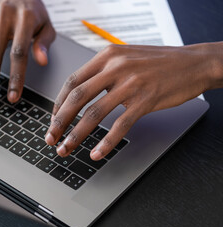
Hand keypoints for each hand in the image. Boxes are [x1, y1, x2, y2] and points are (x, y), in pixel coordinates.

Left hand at [45, 43, 221, 160]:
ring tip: (66, 149)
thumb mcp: (125, 57)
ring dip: (76, 135)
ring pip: (94, 114)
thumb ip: (102, 71)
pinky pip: (120, 125)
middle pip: (77, 98)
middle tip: (50, 138)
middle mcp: (115, 67)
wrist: (193, 63)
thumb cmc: (158, 62)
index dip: (58, 103)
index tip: (53, 119)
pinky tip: (97, 153)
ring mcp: (130, 84)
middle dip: (59, 122)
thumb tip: (80, 94)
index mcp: (106, 56)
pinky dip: (106, 142)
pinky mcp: (145, 100)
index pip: (72, 81)